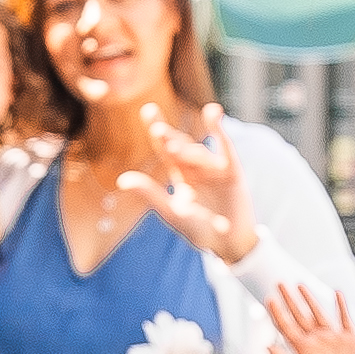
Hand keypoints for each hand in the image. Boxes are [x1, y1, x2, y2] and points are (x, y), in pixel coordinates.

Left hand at [115, 103, 259, 267]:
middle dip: (169, 135)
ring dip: (186, 149)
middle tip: (157, 129)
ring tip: (173, 148)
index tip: (148, 109)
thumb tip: (122, 179)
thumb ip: (150, 194)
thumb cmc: (198, 231)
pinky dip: (219, 129)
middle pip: (180, 144)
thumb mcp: (172, 212)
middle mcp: (195, 167)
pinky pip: (225, 146)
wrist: (229, 244)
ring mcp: (214, 167)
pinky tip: (212, 112)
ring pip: (197, 152)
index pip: (165, 149)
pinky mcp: (232, 170)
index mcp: (180, 175)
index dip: (157, 132)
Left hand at [264, 280, 354, 353]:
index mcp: (302, 348)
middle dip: (289, 299)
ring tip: (300, 284)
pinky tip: (337, 293)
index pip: (286, 325)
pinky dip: (341, 306)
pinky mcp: (349, 339)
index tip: (268, 298)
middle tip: (279, 282)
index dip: (277, 312)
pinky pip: (344, 318)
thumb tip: (266, 346)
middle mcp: (315, 340)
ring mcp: (332, 338)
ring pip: (318, 313)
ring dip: (310, 299)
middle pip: (299, 315)